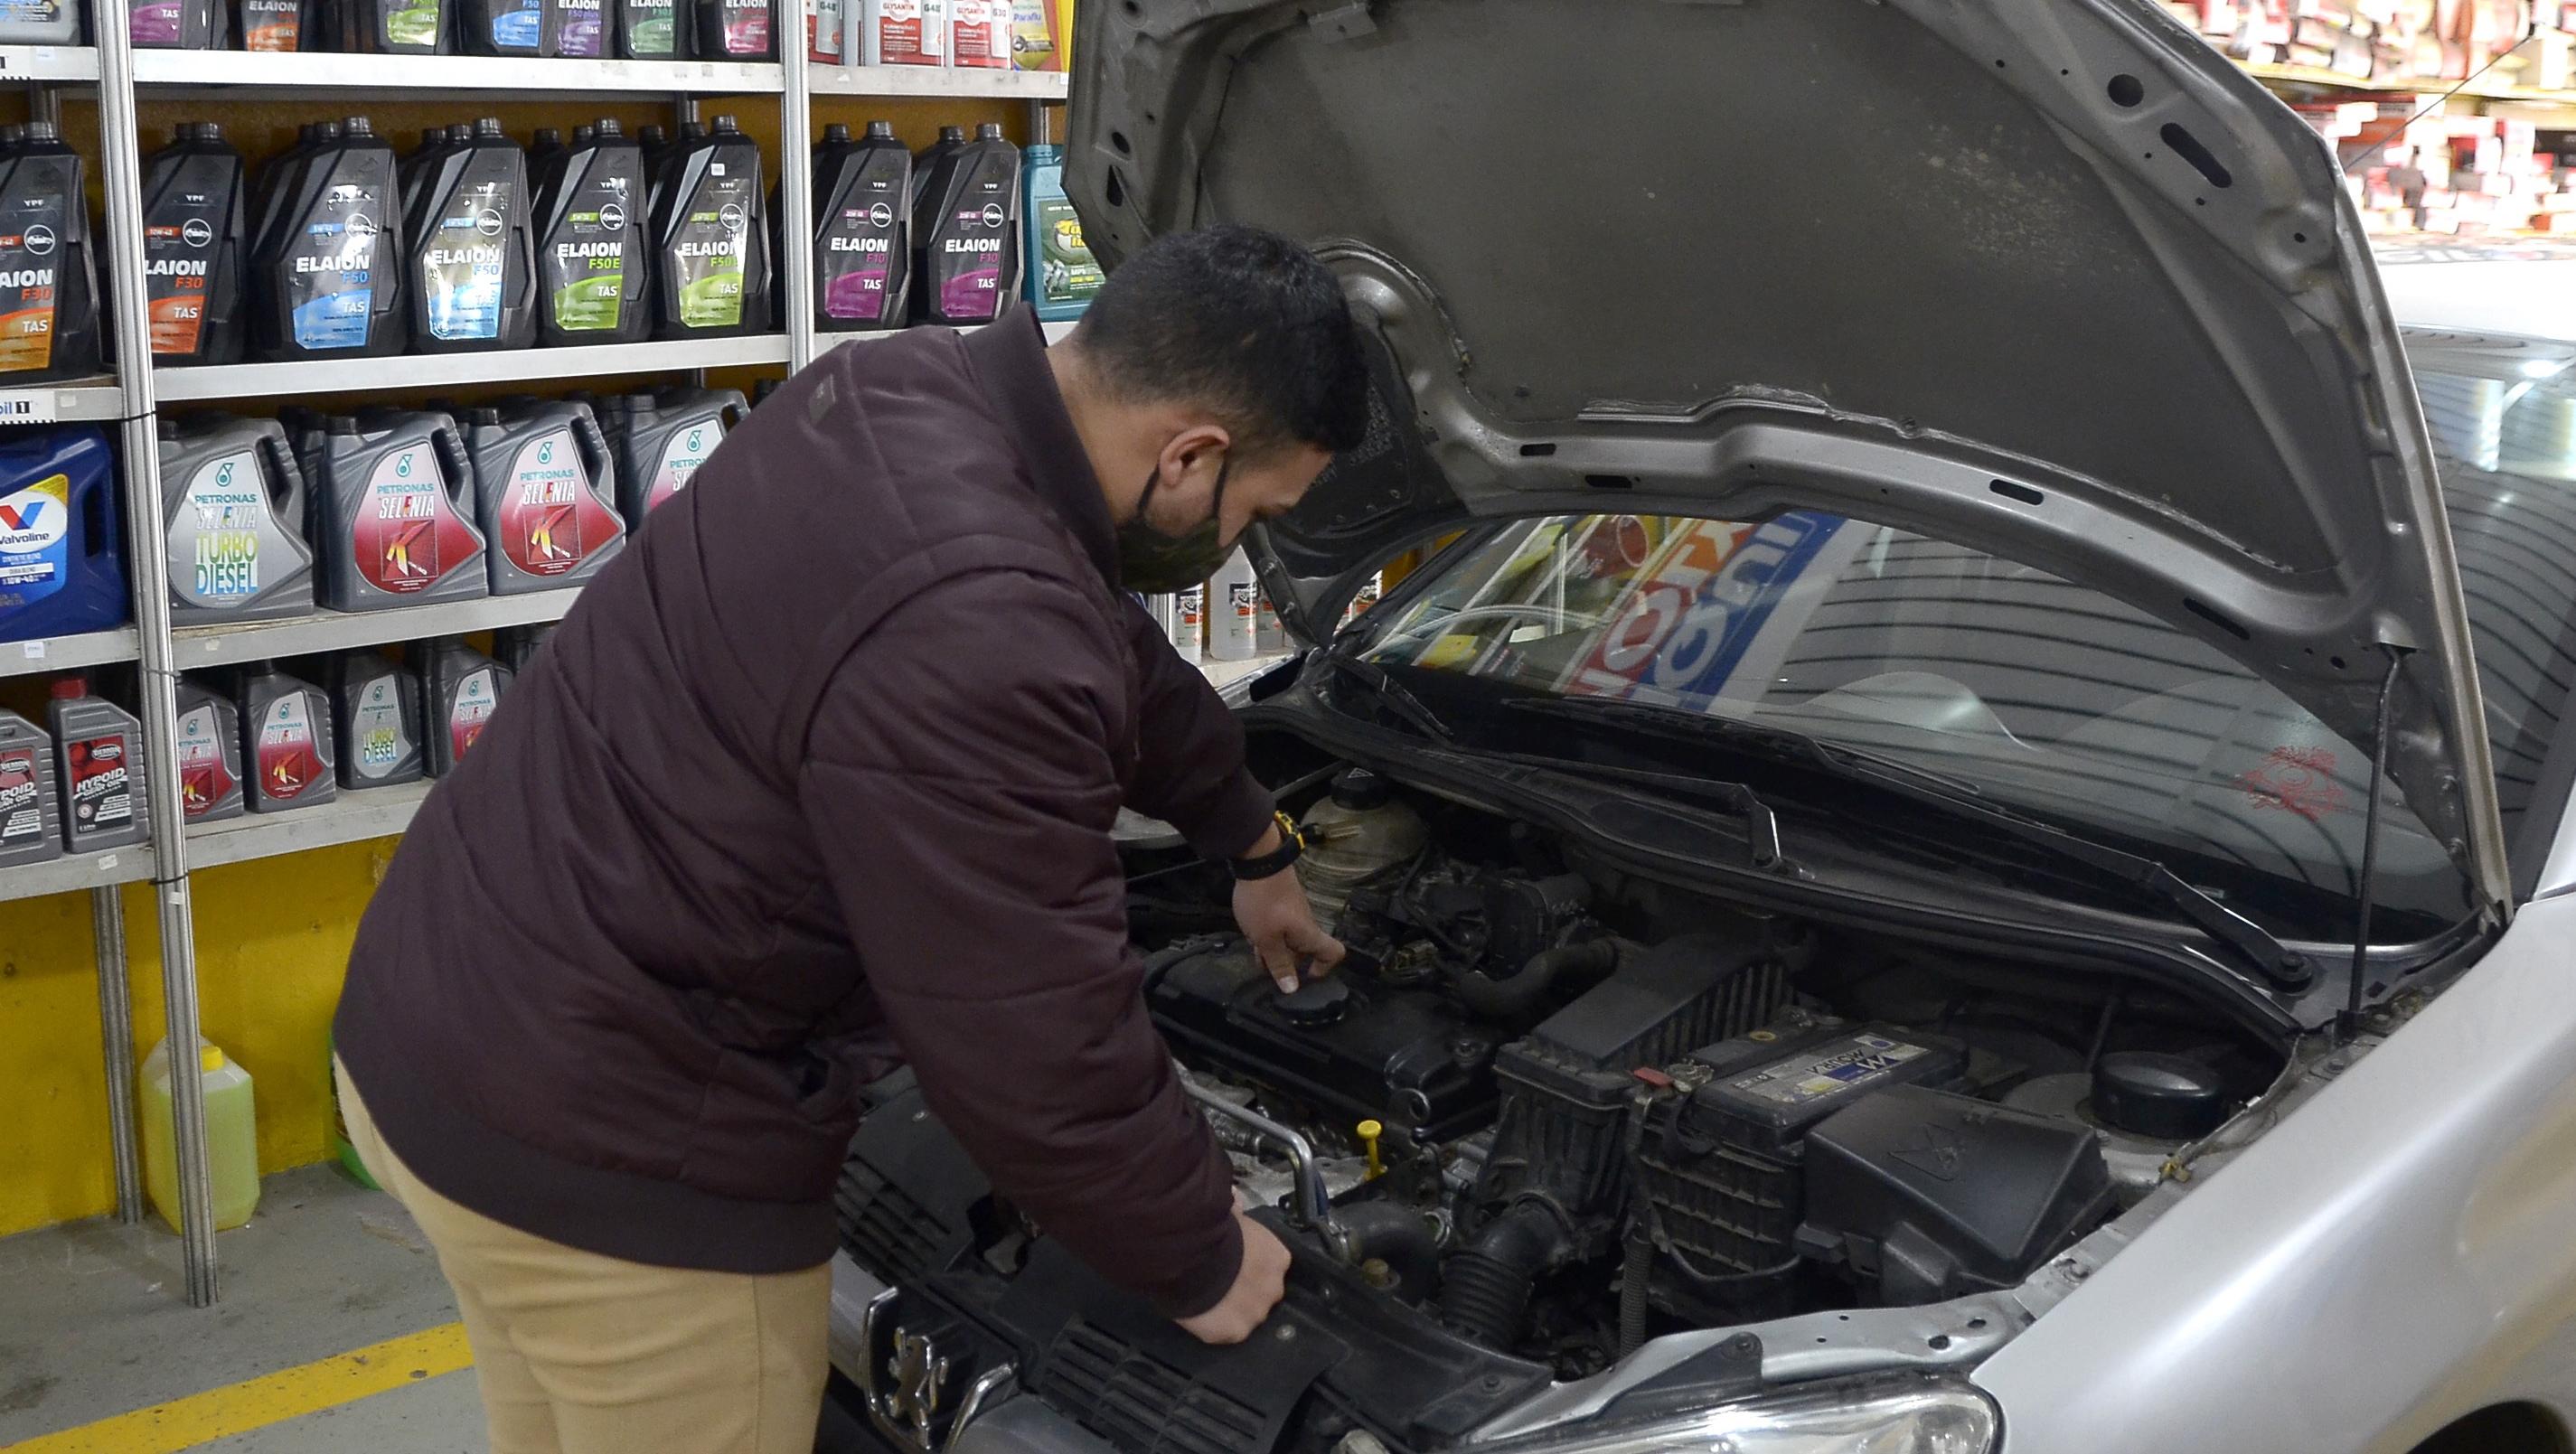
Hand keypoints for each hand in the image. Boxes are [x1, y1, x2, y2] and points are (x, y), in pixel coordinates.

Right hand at [1177, 1213, 1291, 1343]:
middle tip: (1220, 1282)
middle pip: (1263, 1294)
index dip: (1252, 1267)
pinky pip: (1224, 1333)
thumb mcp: (1228, 1213)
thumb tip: (1237, 1200)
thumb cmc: (1211, 1229)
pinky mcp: (1233, 1334)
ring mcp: (1255, 1314)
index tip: (1236, 1264)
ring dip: (1231, 1310)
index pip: (1272, 1267)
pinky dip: (1213, 1326)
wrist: (1190, 1256)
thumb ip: (1236, 1210)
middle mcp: (1274, 1288)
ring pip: (1245, 1316)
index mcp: (1278, 1258)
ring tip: (1206, 1299)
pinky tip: (1199, 1314)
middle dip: (1245, 1290)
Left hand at [1232, 831, 1344, 992]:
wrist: (1258, 860)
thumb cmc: (1264, 903)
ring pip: (1290, 940)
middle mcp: (1306, 925)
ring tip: (1255, 954)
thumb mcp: (1266, 939)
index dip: (1324, 969)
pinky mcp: (1282, 904)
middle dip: (1288, 964)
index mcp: (1309, 935)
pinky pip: (1280, 928)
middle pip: (1306, 951)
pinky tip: (1250, 935)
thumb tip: (1292, 989)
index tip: (1306, 978)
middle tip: (1268, 972)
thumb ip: (1278, 964)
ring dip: (1274, 950)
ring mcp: (1294, 913)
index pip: (1333, 953)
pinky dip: (1268, 936)